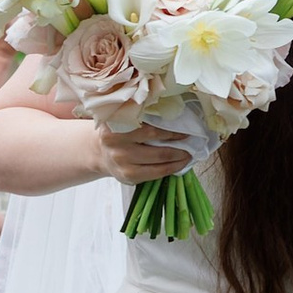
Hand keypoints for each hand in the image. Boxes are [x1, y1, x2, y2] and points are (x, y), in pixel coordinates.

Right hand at [92, 120, 207, 186]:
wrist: (101, 152)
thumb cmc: (120, 132)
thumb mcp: (124, 119)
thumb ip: (141, 116)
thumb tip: (175, 116)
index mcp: (116, 124)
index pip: (149, 126)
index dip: (170, 129)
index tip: (186, 128)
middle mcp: (116, 143)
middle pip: (154, 142)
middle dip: (178, 143)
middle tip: (192, 140)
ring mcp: (121, 161)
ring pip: (158, 161)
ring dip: (178, 158)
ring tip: (189, 154)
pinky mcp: (127, 176)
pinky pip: (155, 174)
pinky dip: (170, 169)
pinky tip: (178, 165)